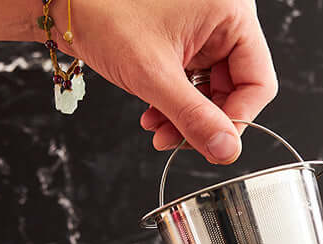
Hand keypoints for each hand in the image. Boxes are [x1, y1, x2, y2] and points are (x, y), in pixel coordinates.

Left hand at [53, 0, 277, 163]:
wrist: (65, 1)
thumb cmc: (104, 13)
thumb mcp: (153, 75)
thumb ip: (194, 117)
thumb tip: (226, 151)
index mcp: (231, 12)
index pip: (258, 81)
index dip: (237, 119)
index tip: (214, 146)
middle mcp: (222, 18)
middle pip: (235, 89)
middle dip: (204, 122)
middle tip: (177, 142)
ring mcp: (203, 30)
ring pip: (211, 91)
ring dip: (186, 118)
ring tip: (158, 132)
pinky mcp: (184, 41)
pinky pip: (192, 83)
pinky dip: (174, 105)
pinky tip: (153, 116)